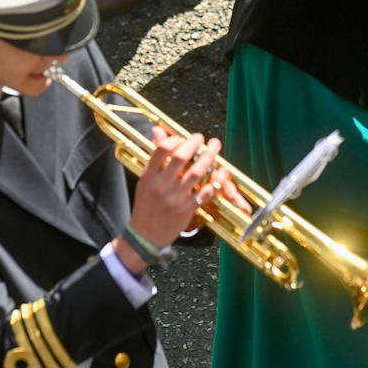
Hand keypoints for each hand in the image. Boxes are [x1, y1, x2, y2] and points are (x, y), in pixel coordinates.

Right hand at [128, 129, 227, 256]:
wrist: (144, 236)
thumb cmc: (146, 206)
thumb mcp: (145, 180)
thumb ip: (155, 157)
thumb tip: (158, 131)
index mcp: (149, 176)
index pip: (162, 149)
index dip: (175, 139)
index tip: (183, 137)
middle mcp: (161, 185)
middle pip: (181, 157)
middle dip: (195, 143)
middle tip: (201, 137)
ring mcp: (174, 198)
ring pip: (196, 172)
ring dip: (209, 157)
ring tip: (215, 147)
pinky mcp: (186, 209)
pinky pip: (205, 192)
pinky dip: (216, 181)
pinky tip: (222, 172)